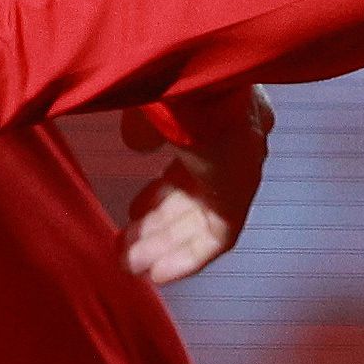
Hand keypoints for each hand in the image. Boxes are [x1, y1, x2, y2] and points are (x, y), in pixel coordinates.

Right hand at [116, 88, 273, 283]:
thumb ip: (145, 126)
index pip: (191, 161)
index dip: (161, 190)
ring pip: (199, 219)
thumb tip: (138, 145)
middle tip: (124, 245)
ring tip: (129, 264)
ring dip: (164, 244)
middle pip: (193, 195)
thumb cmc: (172, 87)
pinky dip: (187, 258)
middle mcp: (235, 145)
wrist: (203, 92)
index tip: (134, 210)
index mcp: (221, 114)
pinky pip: (215, 239)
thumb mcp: (149, 104)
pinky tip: (159, 275)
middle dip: (157, 223)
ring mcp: (238, 173)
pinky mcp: (238, 199)